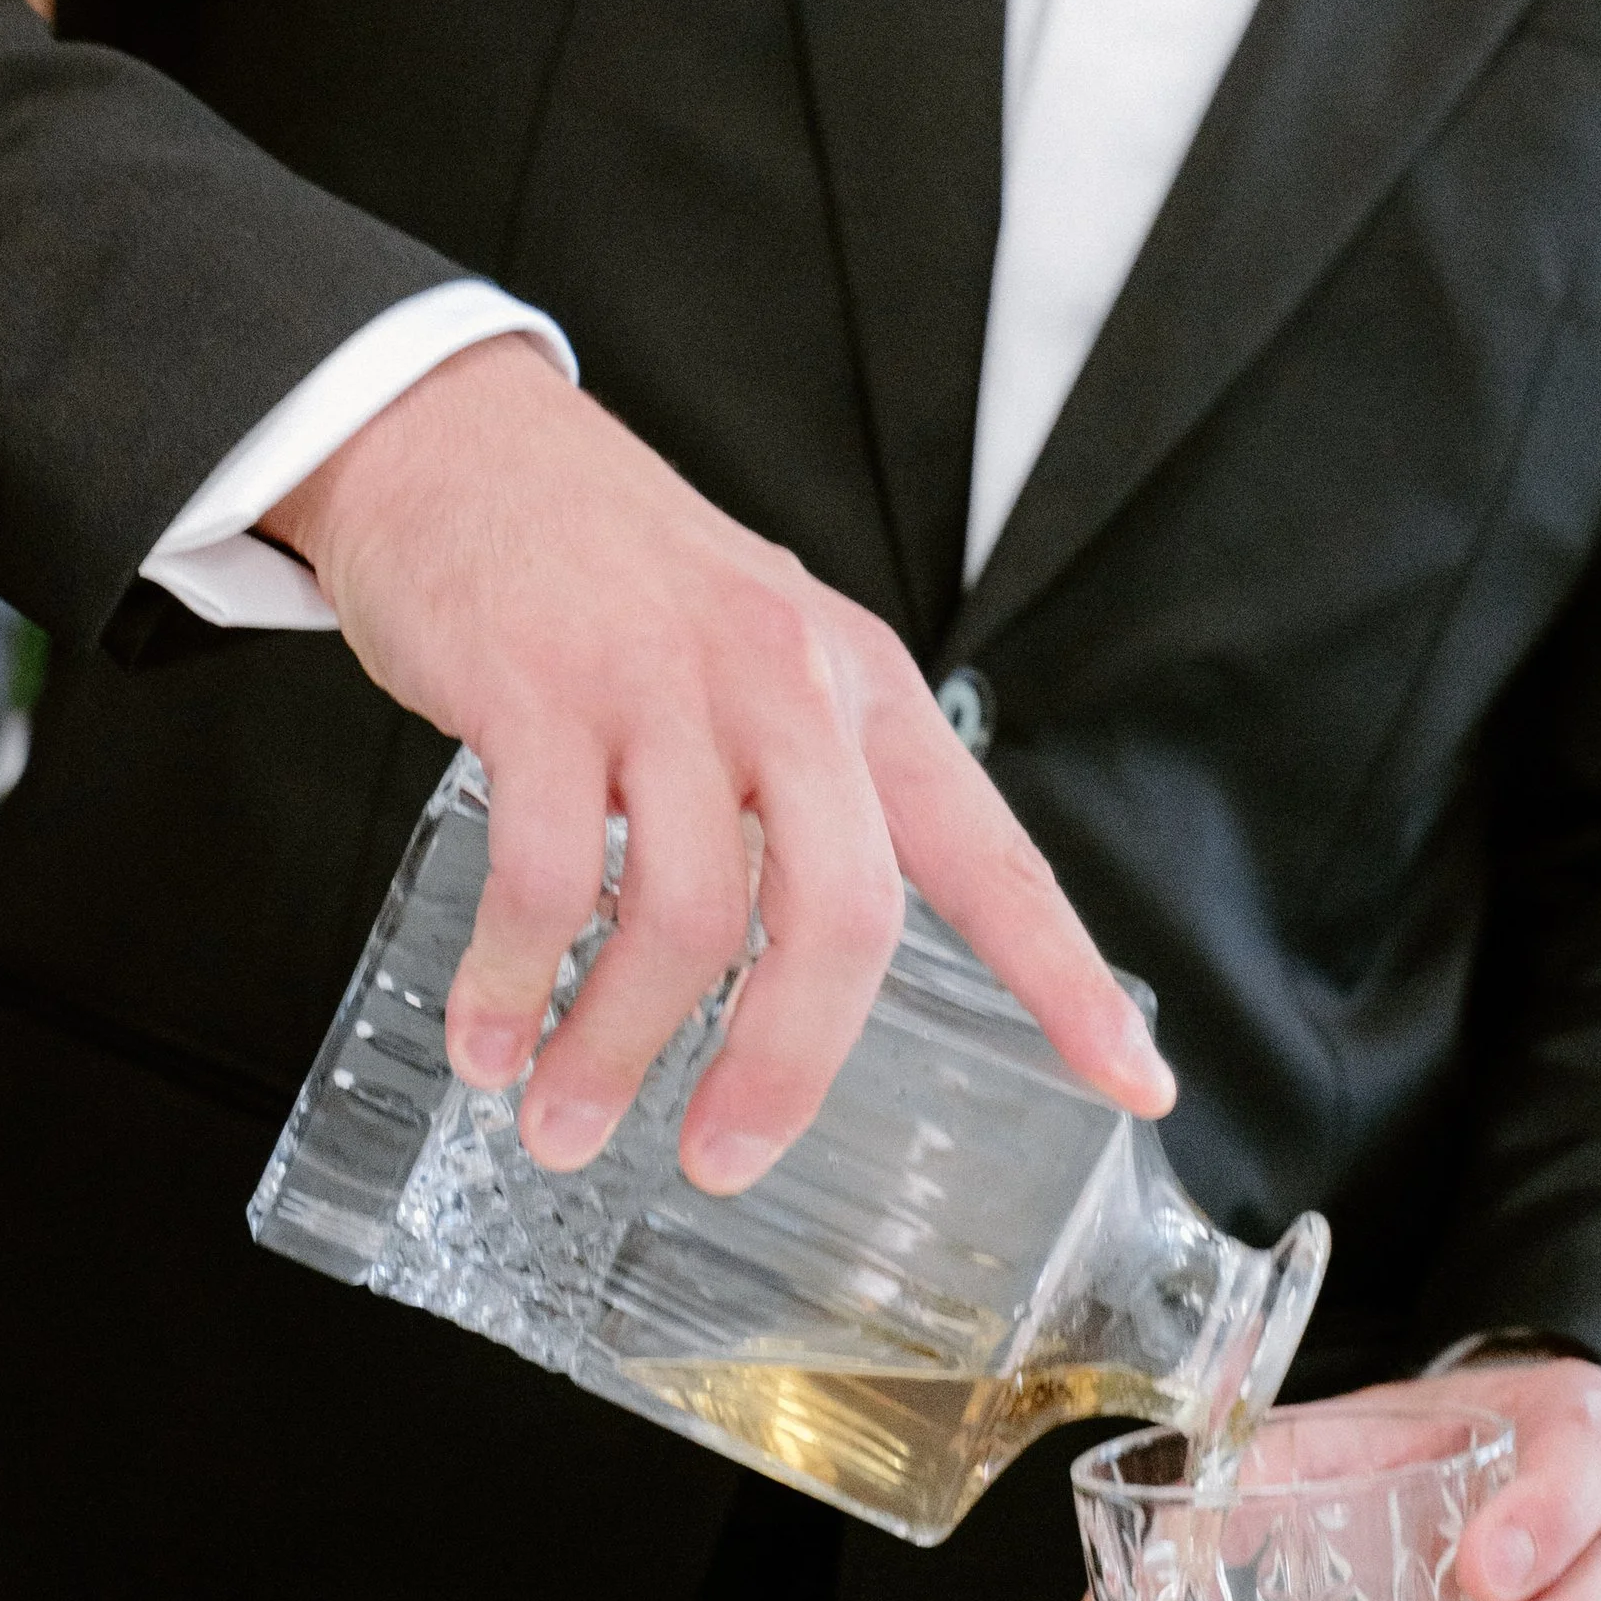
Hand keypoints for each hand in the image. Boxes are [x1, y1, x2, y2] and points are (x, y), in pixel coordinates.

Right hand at [263, 334, 1173, 1190]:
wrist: (463, 441)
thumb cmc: (611, 580)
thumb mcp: (759, 652)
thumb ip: (803, 787)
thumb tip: (809, 972)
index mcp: (863, 687)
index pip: (992, 855)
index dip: (1070, 980)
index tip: (1136, 1085)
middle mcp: (787, 681)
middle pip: (843, 914)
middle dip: (785, 1069)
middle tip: (724, 1159)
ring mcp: (662, 681)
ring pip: (689, 916)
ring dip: (618, 1050)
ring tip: (563, 1118)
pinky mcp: (539, 687)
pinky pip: (545, 878)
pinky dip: (511, 984)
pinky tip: (489, 1033)